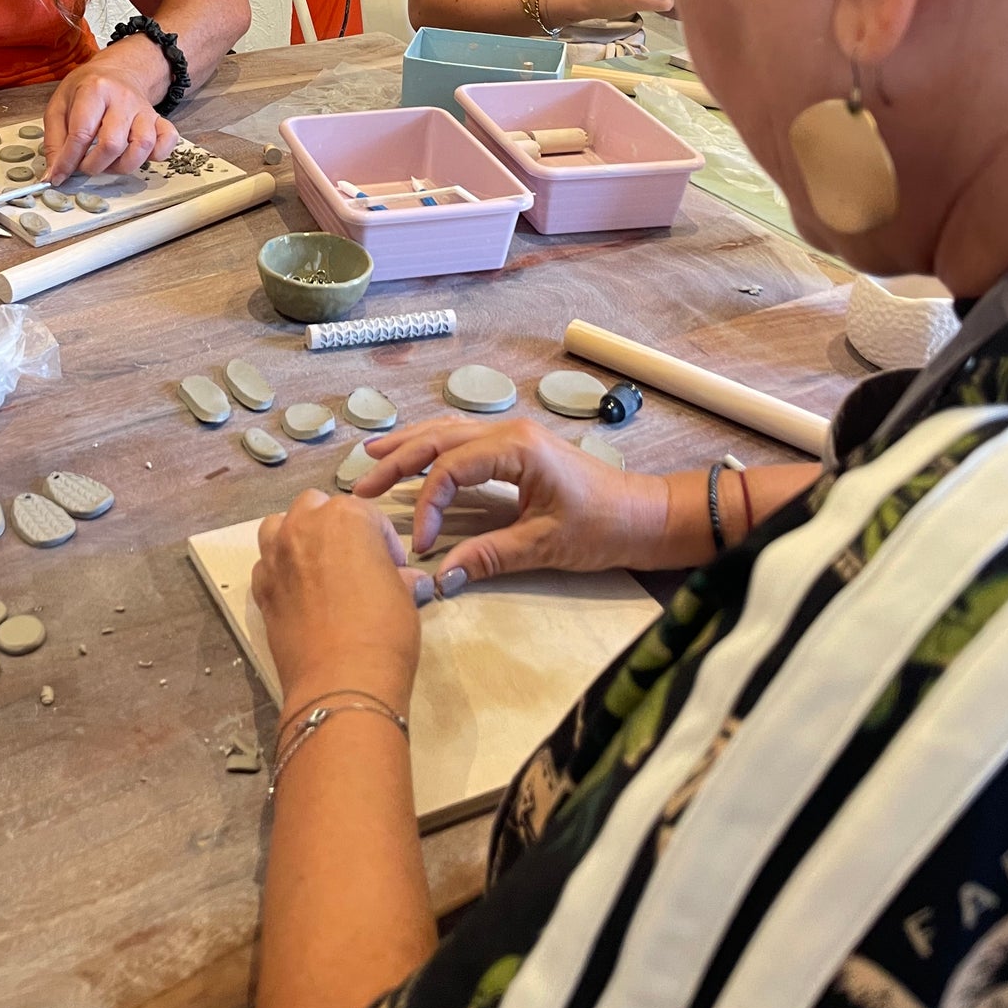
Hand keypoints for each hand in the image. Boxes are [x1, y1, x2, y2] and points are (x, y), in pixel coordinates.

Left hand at [44, 50, 179, 179]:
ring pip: (143, 146)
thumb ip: (54, 141)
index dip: (68, 161)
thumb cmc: (86, 90)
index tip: (60, 175)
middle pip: (113, 144)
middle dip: (95, 165)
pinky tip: (138, 156)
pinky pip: (167, 140)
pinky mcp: (159, 118)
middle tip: (86, 165)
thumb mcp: (59, 106)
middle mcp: (123, 98)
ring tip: (109, 163)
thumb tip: (55, 174)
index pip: (81, 134)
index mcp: (95, 90)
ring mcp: (144, 109)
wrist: (118, 70)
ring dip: (122, 165)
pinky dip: (157, 155)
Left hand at [252, 491, 428, 718]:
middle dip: (335, 527)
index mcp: (347, 516)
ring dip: (297, 537)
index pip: (369, 515)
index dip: (384, 542)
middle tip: (354, 561)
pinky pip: (266, 565)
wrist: (341, 681)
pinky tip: (300, 595)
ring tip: (318, 567)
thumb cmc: (383, 631)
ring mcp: (276, 555)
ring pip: (280, 526)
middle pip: (316, 507)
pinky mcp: (260, 587)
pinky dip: (280, 571)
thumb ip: (399, 577)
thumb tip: (408, 580)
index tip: (394, 566)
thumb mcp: (404, 596)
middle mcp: (305, 526)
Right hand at [355, 417, 669, 581]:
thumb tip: (442, 576)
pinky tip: (415, 455)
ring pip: (448, 432)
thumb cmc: (603, 527)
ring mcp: (513, 436)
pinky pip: (464, 440)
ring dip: (411, 447)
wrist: (643, 515)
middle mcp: (510, 432)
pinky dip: (434, 448)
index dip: (429, 505)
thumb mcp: (544, 545)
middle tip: (363, 486)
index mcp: (516, 448)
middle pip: (439, 439)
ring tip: (374, 459)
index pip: (451, 469)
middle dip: (398, 461)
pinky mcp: (517, 448)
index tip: (422, 544)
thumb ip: (489, 556)